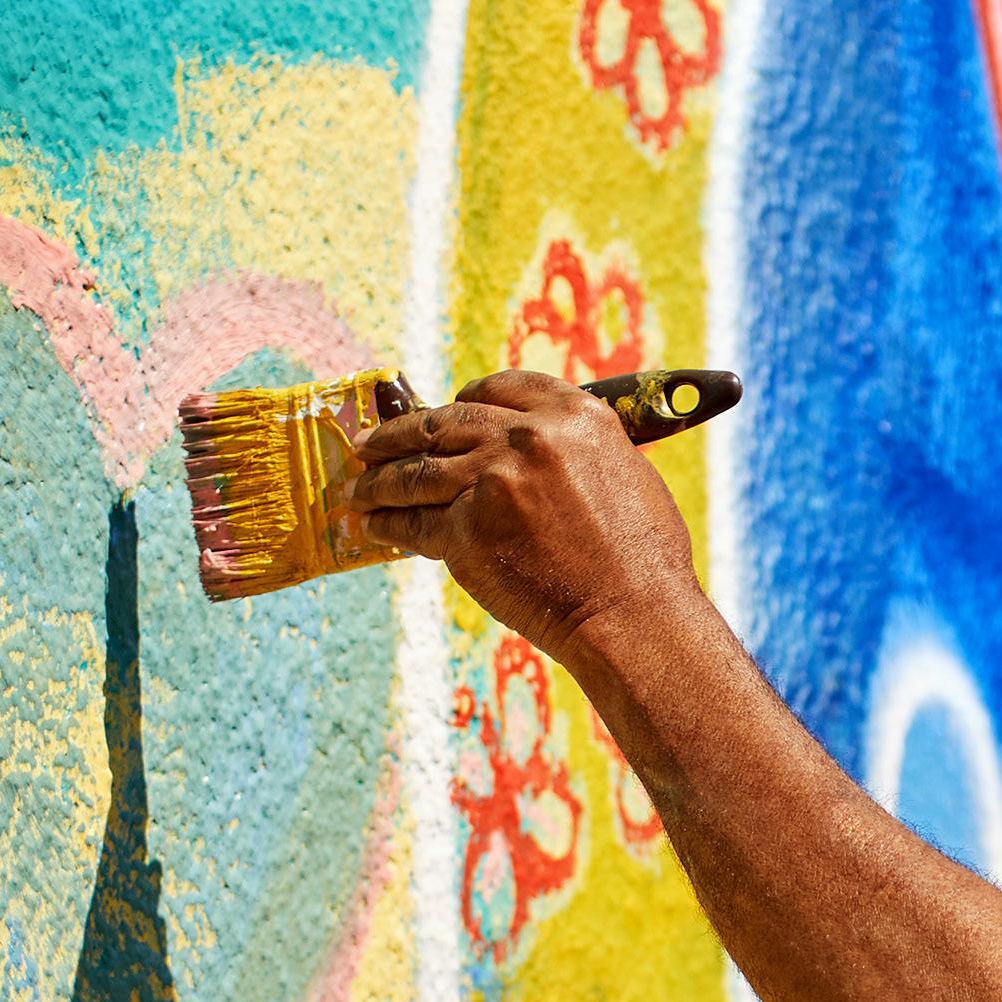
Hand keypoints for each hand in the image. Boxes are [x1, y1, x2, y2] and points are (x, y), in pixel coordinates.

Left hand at [346, 372, 710, 669]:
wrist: (634, 614)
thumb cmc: (642, 557)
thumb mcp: (623, 471)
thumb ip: (572, 449)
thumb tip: (532, 449)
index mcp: (572, 414)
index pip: (499, 387)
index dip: (463, 398)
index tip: (442, 410)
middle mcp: (529, 437)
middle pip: (445, 423)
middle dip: (399, 434)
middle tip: (371, 445)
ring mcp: (493, 481)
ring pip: (418, 471)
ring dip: (380, 479)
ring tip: (359, 487)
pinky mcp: (467, 531)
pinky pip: (415, 522)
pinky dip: (388, 524)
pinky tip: (374, 524)